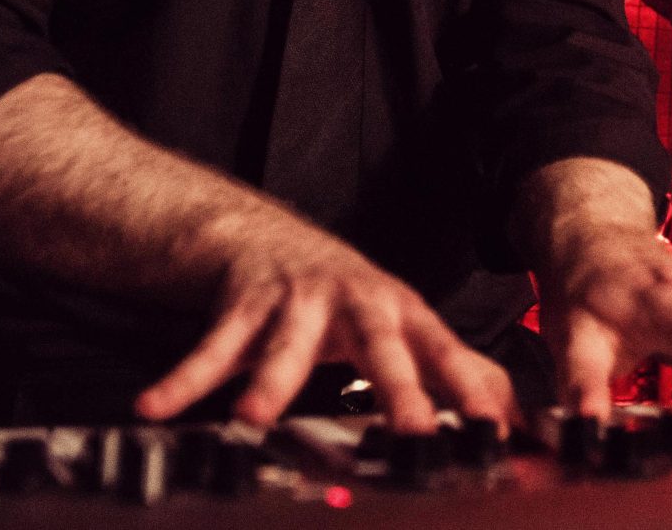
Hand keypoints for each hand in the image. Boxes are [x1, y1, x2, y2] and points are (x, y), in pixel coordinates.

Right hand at [134, 208, 515, 432]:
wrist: (270, 239)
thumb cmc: (349, 301)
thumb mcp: (405, 331)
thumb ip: (456, 373)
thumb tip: (517, 421)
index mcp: (403, 316)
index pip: (449, 357)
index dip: (476, 392)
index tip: (496, 431)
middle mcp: (356, 303)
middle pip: (380, 349)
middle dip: (399, 390)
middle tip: (413, 431)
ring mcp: (299, 298)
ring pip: (286, 344)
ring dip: (270, 381)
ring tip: (253, 419)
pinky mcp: (246, 299)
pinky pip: (213, 344)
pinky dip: (184, 378)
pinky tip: (154, 408)